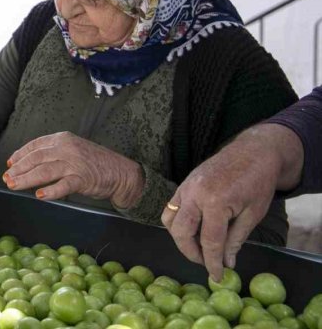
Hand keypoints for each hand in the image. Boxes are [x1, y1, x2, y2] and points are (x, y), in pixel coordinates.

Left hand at [3, 131, 144, 207]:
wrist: (121, 172)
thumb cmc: (93, 162)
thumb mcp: (72, 149)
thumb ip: (53, 153)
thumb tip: (26, 163)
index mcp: (62, 138)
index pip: (35, 145)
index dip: (20, 154)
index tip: (9, 164)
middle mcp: (66, 148)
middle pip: (36, 158)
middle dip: (18, 169)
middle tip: (6, 178)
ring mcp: (74, 163)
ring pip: (44, 171)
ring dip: (26, 179)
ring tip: (14, 185)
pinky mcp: (83, 178)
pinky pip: (63, 185)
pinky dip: (51, 191)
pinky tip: (40, 195)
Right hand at [161, 124, 303, 280]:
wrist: (252, 151)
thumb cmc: (257, 182)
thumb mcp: (252, 214)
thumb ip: (236, 238)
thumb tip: (227, 261)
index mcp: (215, 202)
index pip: (209, 241)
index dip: (212, 262)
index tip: (217, 276)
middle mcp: (194, 194)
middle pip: (181, 232)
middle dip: (191, 252)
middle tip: (206, 262)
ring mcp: (185, 187)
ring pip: (170, 220)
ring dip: (181, 237)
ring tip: (198, 246)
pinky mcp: (182, 184)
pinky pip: (172, 207)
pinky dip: (178, 222)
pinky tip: (194, 229)